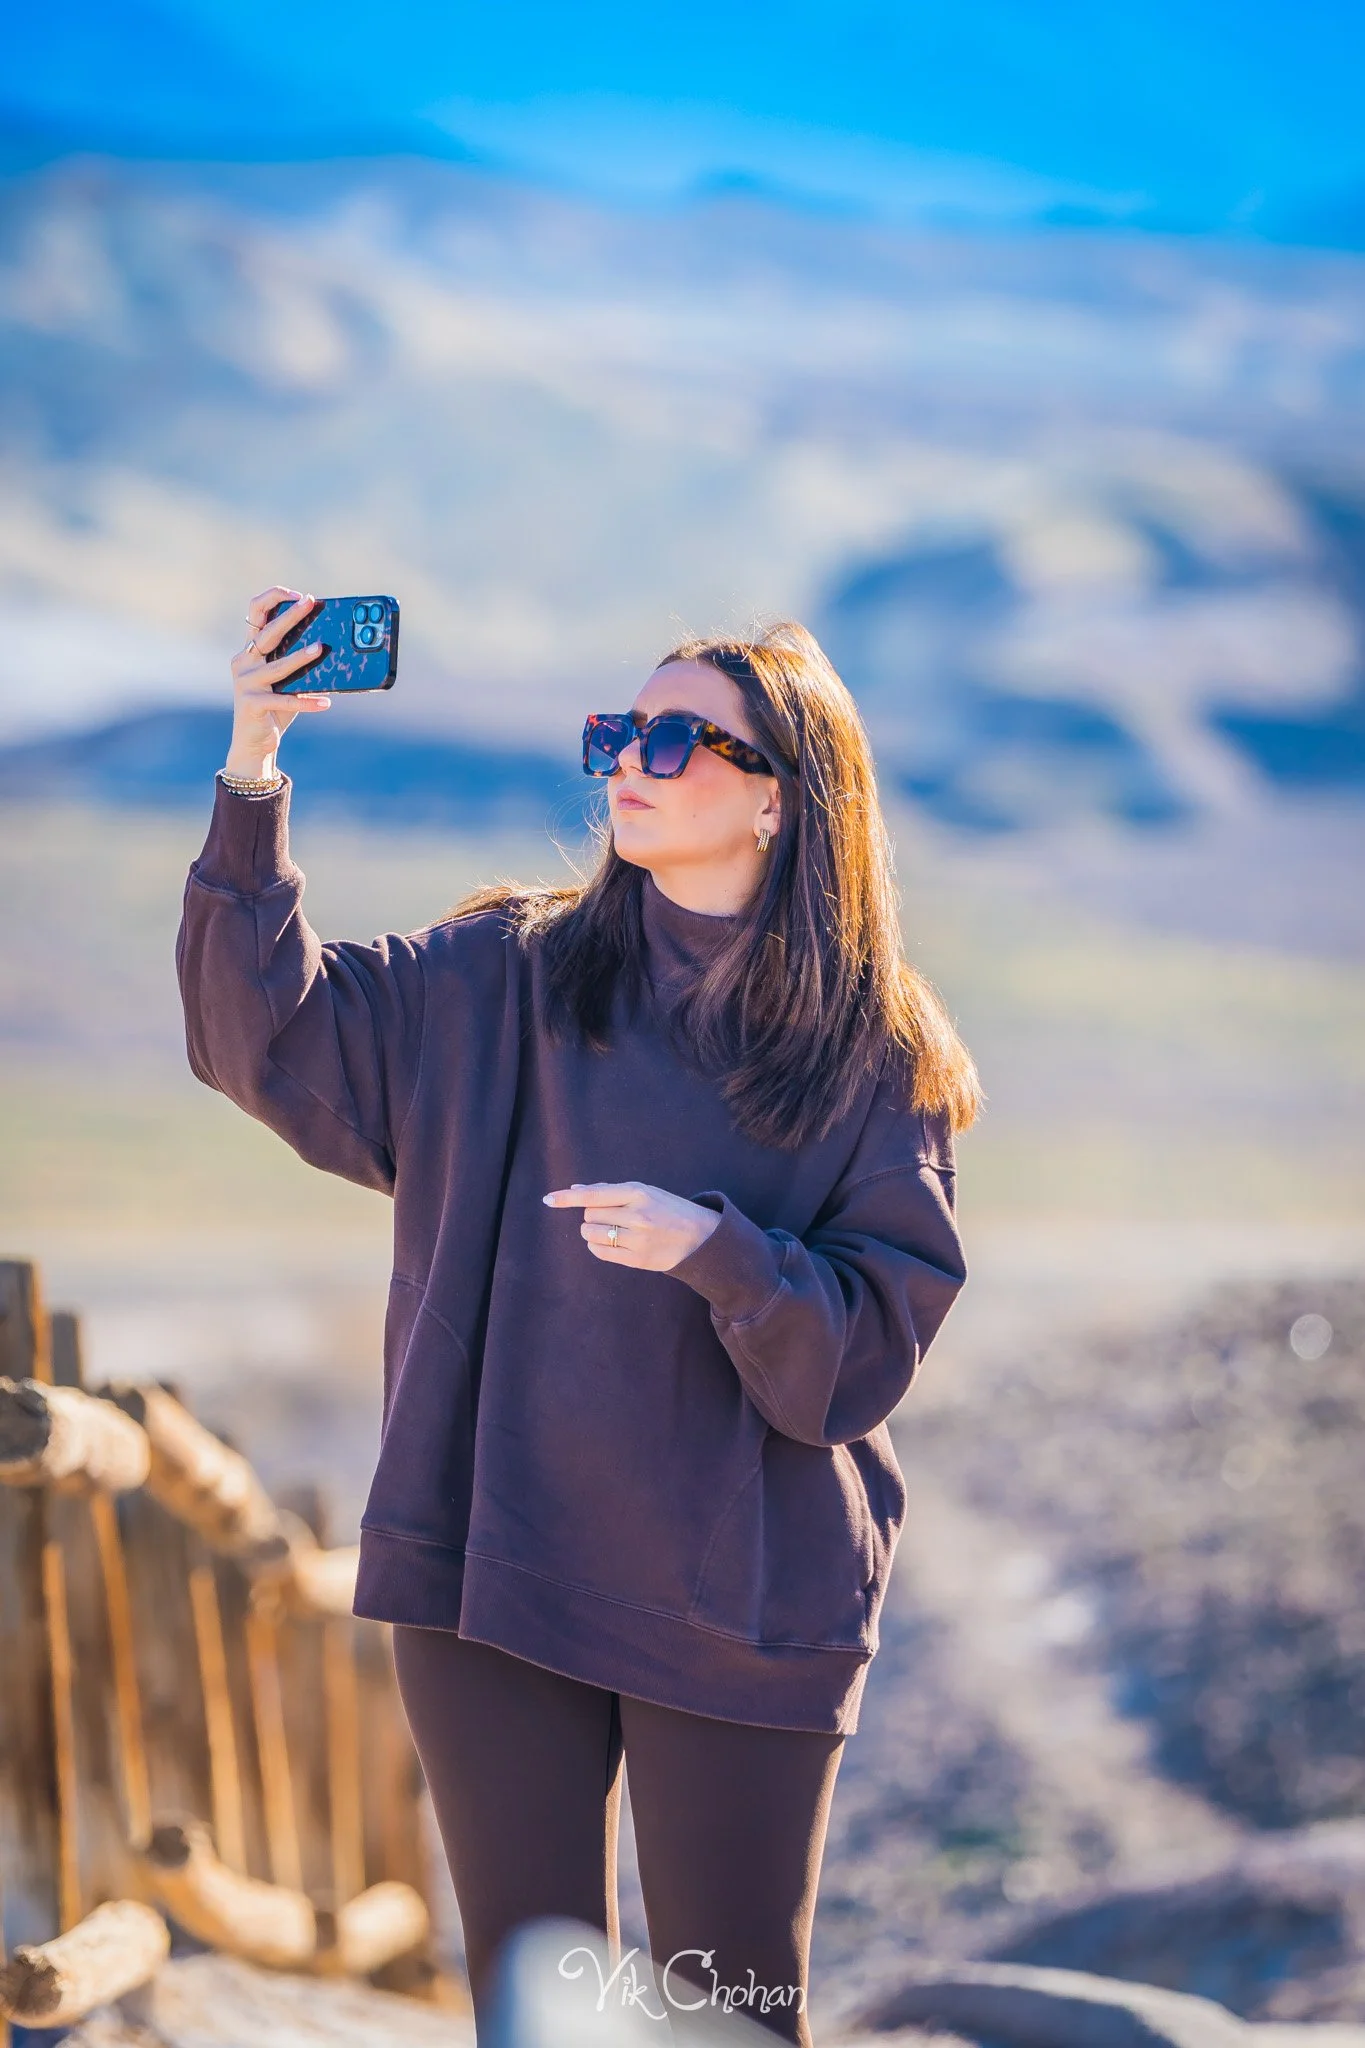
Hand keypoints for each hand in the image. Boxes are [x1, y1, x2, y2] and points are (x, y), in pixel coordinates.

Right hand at [225, 586, 330, 780]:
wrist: (255, 742)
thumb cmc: (274, 707)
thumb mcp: (285, 680)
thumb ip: (298, 662)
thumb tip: (331, 646)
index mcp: (249, 650)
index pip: (255, 613)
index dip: (274, 598)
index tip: (298, 595)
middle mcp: (242, 662)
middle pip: (267, 633)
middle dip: (290, 616)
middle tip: (310, 603)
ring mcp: (245, 683)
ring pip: (277, 666)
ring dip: (300, 657)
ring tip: (320, 649)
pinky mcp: (252, 704)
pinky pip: (284, 700)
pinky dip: (307, 702)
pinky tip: (326, 703)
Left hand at [542, 1180, 721, 1270]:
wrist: (701, 1237)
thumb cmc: (670, 1210)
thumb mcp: (646, 1192)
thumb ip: (611, 1191)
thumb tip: (576, 1190)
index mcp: (638, 1193)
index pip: (594, 1194)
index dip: (568, 1198)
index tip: (548, 1199)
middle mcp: (636, 1215)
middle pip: (589, 1215)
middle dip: (593, 1215)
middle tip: (612, 1216)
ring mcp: (636, 1239)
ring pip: (591, 1234)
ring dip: (593, 1231)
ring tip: (611, 1230)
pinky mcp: (636, 1259)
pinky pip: (600, 1252)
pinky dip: (597, 1245)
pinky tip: (609, 1242)